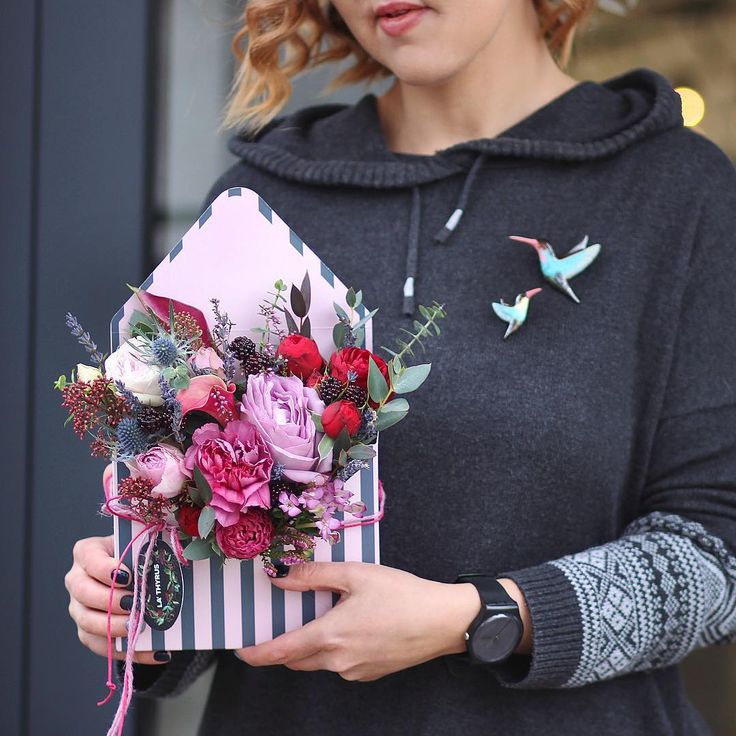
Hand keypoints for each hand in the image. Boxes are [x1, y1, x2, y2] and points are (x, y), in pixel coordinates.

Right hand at [64, 534, 169, 665]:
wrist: (132, 573)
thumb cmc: (136, 556)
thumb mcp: (140, 547)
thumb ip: (149, 551)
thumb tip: (176, 561)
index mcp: (87, 552)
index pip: (88, 557)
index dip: (105, 568)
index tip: (128, 576)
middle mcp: (77, 580)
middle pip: (84, 592)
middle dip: (110, 600)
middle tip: (133, 604)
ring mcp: (79, 608)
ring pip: (87, 622)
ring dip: (114, 627)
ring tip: (138, 627)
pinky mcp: (87, 631)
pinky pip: (102, 646)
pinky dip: (129, 650)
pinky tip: (154, 651)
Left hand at [233, 562, 530, 681]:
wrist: (443, 621)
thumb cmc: (402, 594)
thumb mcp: (356, 575)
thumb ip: (314, 576)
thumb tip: (280, 576)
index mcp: (330, 636)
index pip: (280, 651)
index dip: (256, 653)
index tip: (240, 650)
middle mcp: (338, 661)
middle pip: (296, 659)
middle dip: (283, 646)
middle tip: (281, 620)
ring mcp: (355, 671)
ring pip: (318, 662)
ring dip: (310, 645)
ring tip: (321, 615)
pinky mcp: (370, 672)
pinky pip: (340, 663)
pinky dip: (333, 648)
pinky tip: (350, 624)